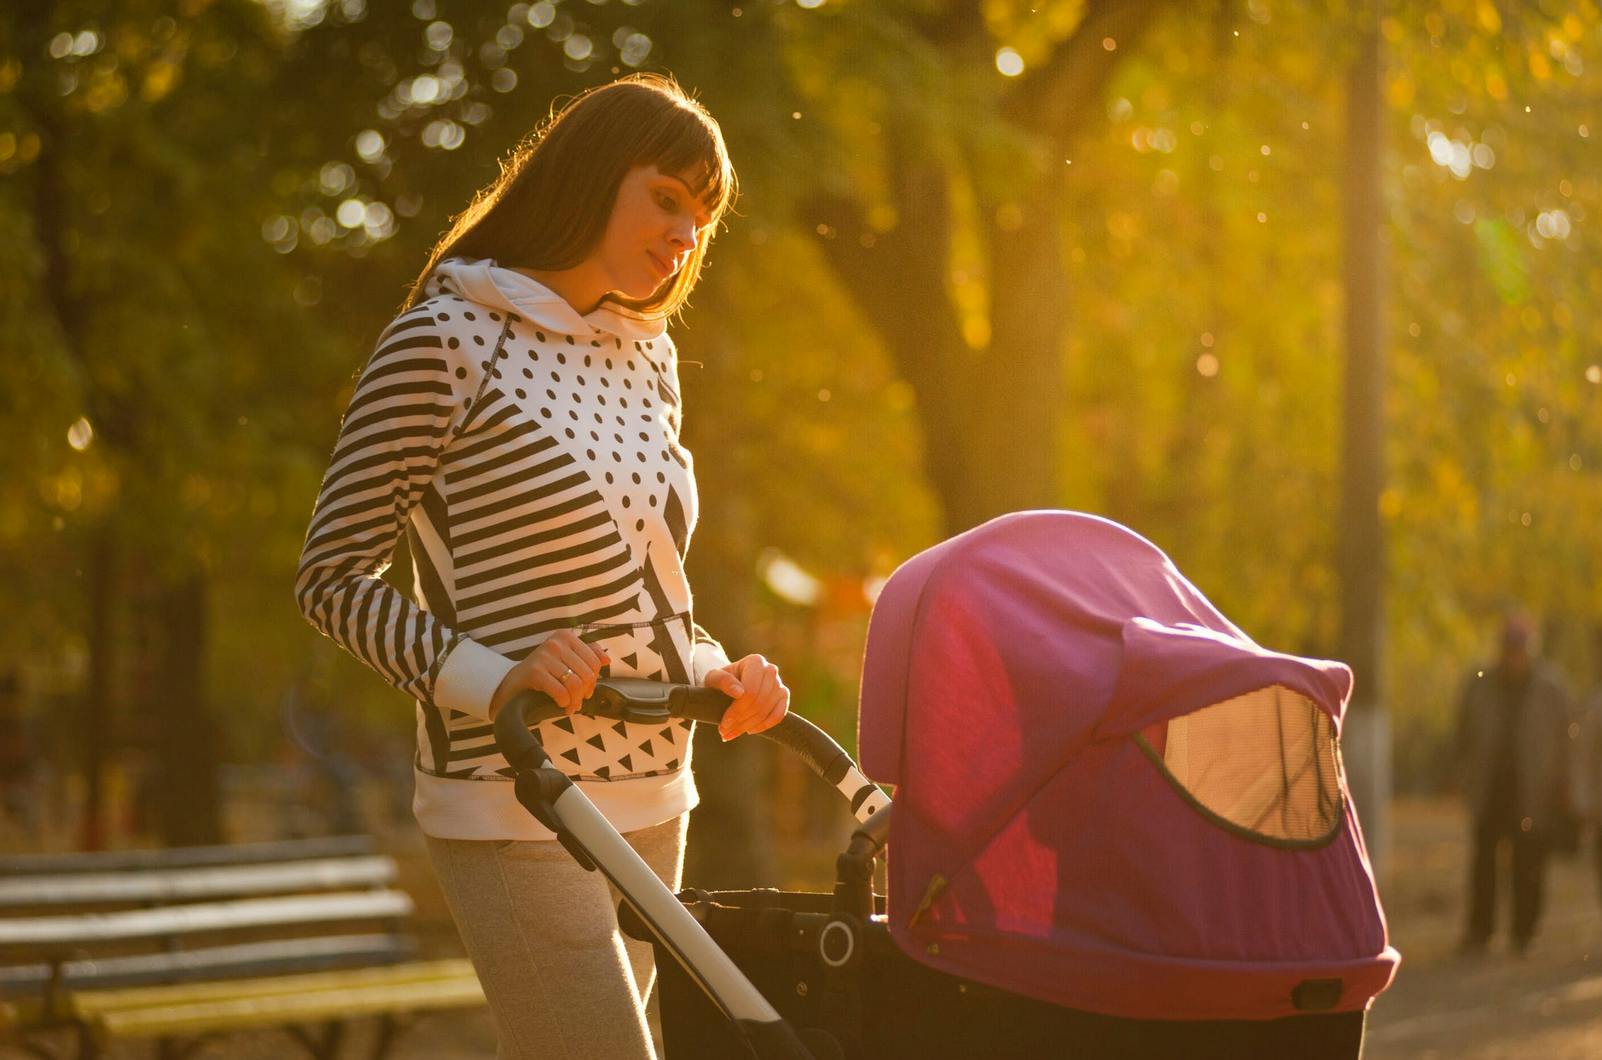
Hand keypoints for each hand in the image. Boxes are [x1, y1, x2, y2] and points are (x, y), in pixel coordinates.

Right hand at [489, 629, 609, 718]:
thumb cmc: (544, 673)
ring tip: (569, 706)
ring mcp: (545, 655)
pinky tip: (560, 704)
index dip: (593, 681)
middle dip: (584, 693)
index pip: (594, 662)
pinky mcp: (535, 671)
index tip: (585, 690)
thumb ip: (588, 656)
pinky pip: (561, 692)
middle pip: (587, 674)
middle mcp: (556, 642)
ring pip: (576, 684)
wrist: (513, 684)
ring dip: (575, 701)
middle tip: (576, 702)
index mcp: (566, 636)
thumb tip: (607, 660)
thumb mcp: (566, 660)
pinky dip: (564, 702)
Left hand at [703, 654, 788, 740]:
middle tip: (724, 732)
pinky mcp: (783, 696)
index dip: (737, 711)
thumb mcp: (714, 678)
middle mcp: (770, 670)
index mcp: (755, 662)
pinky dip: (764, 726)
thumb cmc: (721, 680)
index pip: (750, 692)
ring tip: (732, 733)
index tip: (723, 724)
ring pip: (766, 711)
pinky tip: (750, 730)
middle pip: (758, 703)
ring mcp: (779, 683)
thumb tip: (739, 692)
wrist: (730, 683)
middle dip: (741, 722)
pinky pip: (778, 715)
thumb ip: (722, 681)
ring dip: (748, 726)